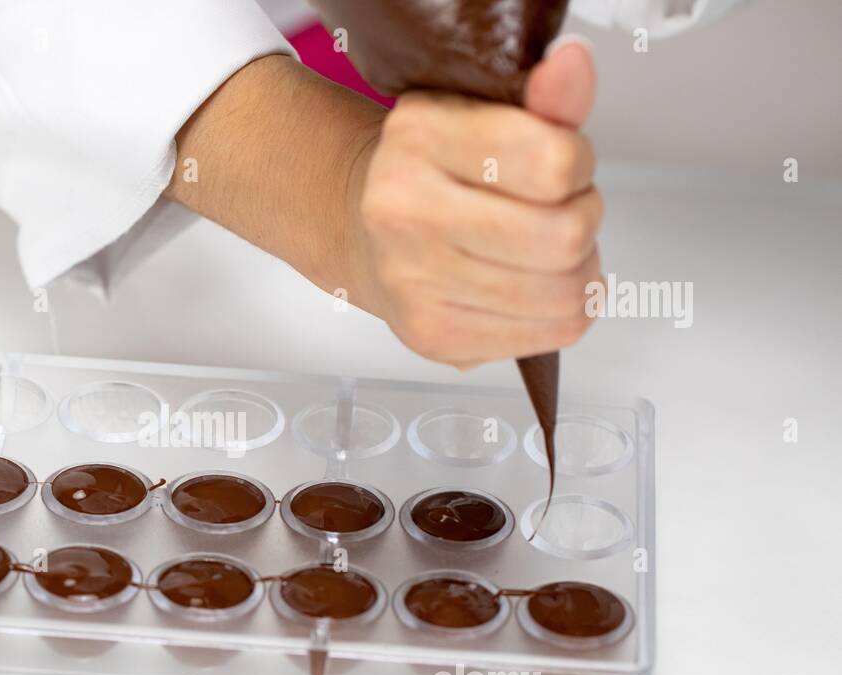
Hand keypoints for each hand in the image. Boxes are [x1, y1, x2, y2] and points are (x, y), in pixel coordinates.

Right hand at [349, 40, 602, 367]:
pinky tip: (532, 289)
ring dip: (578, 271)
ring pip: (564, 295)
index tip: (560, 164)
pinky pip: (547, 336)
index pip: (554, 164)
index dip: (579, 164)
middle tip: (560, 212)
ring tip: (546, 252)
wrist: (364, 233)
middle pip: (564, 237)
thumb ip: (542, 99)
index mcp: (420, 139)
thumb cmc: (436, 172)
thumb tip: (573, 65)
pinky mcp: (432, 336)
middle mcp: (406, 213)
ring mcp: (415, 283)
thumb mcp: (486, 115)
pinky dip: (558, 313)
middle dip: (583, 222)